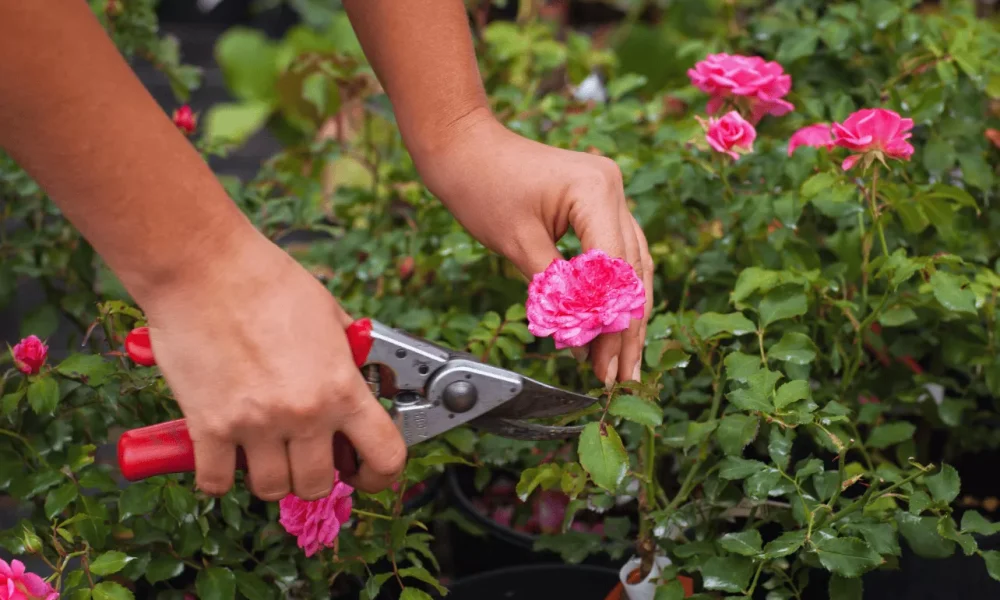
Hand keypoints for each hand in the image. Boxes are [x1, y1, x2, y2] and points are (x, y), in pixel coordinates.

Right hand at [141, 230, 405, 499]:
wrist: (204, 267)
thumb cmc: (266, 280)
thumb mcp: (330, 315)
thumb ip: (347, 357)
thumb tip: (359, 379)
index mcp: (341, 386)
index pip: (385, 457)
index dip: (379, 475)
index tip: (366, 473)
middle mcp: (304, 413)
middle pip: (320, 485)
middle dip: (316, 474)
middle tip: (305, 454)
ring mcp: (255, 425)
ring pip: (272, 489)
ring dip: (271, 476)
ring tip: (264, 450)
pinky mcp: (208, 427)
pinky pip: (216, 482)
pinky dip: (218, 476)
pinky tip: (222, 454)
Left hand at [413, 110, 653, 385]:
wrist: (464, 145)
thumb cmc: (481, 185)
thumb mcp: (517, 244)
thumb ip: (554, 291)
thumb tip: (580, 338)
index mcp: (596, 191)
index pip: (614, 269)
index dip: (610, 321)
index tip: (602, 363)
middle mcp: (613, 188)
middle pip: (630, 271)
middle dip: (624, 329)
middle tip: (618, 376)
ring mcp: (610, 193)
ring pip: (631, 266)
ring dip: (624, 315)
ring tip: (621, 363)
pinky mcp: (598, 202)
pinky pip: (615, 253)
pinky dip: (611, 291)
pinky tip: (610, 326)